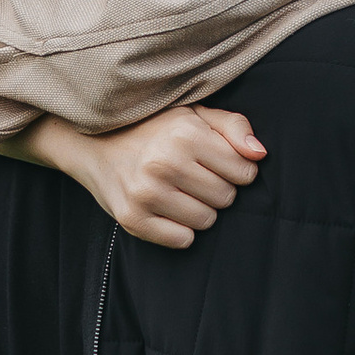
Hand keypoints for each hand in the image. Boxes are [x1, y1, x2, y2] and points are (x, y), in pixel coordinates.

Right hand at [35, 106, 264, 248]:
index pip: (244, 171)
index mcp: (185, 133)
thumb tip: (259, 154)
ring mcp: (147, 193)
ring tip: (179, 191)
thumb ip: (234, 127)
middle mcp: (166, 163)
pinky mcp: (132, 218)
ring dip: (199, 209)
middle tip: (194, 177)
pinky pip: (182, 240)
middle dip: (217, 189)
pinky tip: (166, 209)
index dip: (236, 169)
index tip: (217, 163)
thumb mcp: (194, 114)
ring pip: (207, 221)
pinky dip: (180, 229)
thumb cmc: (154, 128)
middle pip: (227, 198)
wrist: (94, 143)